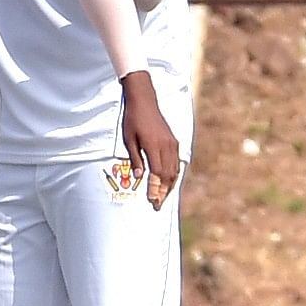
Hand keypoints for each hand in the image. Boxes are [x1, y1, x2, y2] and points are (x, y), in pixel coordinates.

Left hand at [116, 72, 181, 208]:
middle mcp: (166, 146)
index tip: (152, 201)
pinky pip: (176, 162)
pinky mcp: (174, 141)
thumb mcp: (128, 139)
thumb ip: (135, 158)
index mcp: (153, 146)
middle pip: (168, 175)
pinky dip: (173, 174)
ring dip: (169, 185)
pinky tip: (169, 182)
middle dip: (163, 192)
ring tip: (163, 197)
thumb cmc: (132, 119)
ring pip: (174, 170)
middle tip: (158, 205)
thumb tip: (139, 177)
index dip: (155, 189)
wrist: (144, 101)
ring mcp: (172, 144)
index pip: (157, 174)